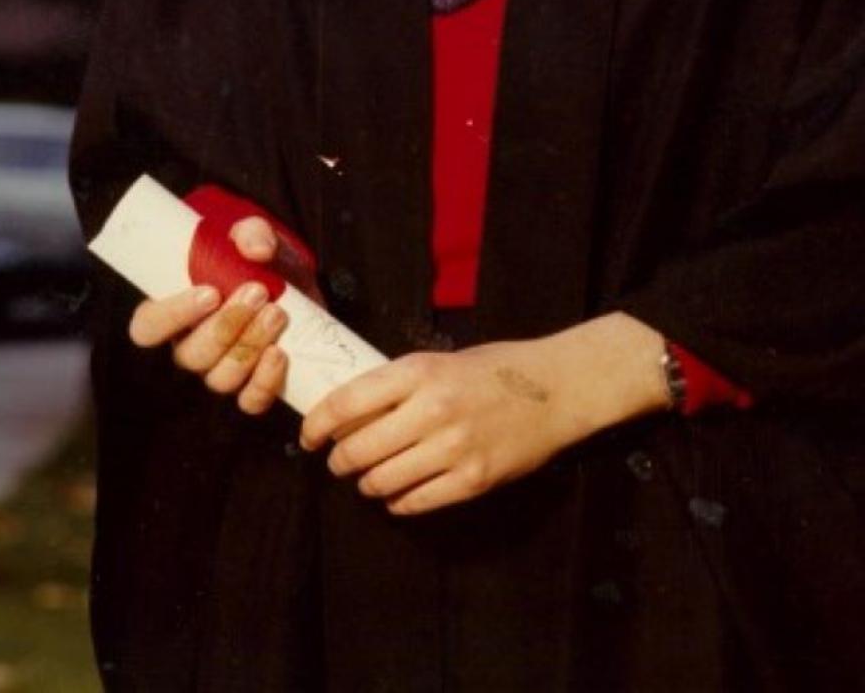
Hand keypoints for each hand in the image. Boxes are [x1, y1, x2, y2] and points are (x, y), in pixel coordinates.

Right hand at [127, 215, 290, 415]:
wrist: (298, 284)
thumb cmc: (260, 259)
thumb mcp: (256, 235)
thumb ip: (252, 232)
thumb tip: (257, 248)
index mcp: (173, 312)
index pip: (147, 328)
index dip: (172, 316)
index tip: (210, 293)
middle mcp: (190, 347)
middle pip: (190, 356)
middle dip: (225, 326)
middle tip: (258, 292)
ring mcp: (220, 370)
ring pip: (220, 378)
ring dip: (249, 346)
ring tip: (277, 313)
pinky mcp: (253, 385)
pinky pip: (250, 401)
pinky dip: (264, 382)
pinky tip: (280, 354)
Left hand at [299, 315, 669, 515]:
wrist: (556, 388)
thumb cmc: (495, 369)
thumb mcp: (442, 361)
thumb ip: (399, 384)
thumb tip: (349, 412)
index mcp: (419, 373)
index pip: (346, 403)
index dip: (317, 425)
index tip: (309, 436)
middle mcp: (431, 411)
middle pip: (358, 450)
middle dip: (340, 461)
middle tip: (340, 461)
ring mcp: (453, 449)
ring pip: (382, 481)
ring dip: (368, 483)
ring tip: (371, 477)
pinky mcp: (472, 481)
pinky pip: (415, 502)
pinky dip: (398, 502)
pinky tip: (400, 493)